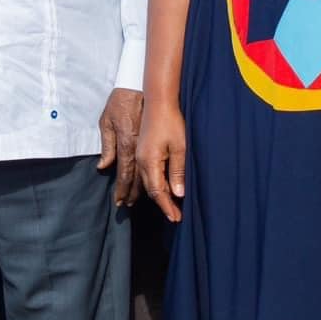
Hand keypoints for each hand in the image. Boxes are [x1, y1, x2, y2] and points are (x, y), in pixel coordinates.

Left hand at [98, 89, 144, 206]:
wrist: (138, 85)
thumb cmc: (120, 102)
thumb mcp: (106, 121)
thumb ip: (106, 145)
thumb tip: (103, 166)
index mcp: (125, 143)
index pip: (124, 173)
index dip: (122, 189)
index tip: (119, 201)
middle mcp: (138, 147)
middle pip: (137, 177)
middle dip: (132, 193)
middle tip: (128, 205)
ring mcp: (148, 144)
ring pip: (147, 172)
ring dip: (142, 187)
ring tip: (137, 198)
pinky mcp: (154, 139)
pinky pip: (154, 162)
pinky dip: (152, 174)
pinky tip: (151, 182)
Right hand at [137, 96, 186, 222]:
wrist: (159, 101)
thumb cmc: (171, 122)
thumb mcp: (180, 148)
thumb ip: (178, 172)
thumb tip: (178, 194)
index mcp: (149, 161)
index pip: (158, 191)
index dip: (167, 206)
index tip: (175, 218)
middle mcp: (141, 160)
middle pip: (150, 189)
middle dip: (162, 204)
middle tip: (174, 217)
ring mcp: (140, 155)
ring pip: (147, 182)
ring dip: (158, 195)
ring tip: (169, 207)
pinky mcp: (142, 150)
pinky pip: (147, 173)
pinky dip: (155, 184)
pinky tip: (163, 188)